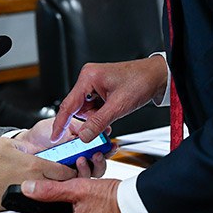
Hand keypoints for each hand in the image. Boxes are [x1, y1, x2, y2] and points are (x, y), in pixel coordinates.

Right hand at [0, 137, 75, 211]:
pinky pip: (40, 203)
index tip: (72, 167)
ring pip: (53, 195)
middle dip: (68, 181)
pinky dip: (45, 200)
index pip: (65, 170)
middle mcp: (36, 181)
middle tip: (68, 177)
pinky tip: (42, 195)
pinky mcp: (22, 204)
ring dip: (57, 191)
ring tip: (56, 186)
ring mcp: (30, 195)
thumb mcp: (6, 144)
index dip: (72, 168)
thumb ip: (25, 144)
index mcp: (35, 165)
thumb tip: (36, 146)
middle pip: (63, 185)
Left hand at [15, 118, 112, 178]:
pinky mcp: (62, 180)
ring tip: (83, 159)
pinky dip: (78, 175)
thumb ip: (80, 127)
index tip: (110, 144)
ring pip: (89, 176)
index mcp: (82, 146)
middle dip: (102, 160)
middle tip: (98, 154)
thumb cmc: (42, 133)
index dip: (107, 148)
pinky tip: (75, 166)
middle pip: (98, 166)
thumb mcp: (64, 124)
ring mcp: (71, 172)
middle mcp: (79, 160)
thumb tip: (97, 128)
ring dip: (91, 167)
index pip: (100, 150)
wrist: (25, 143)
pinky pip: (74, 183)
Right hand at [52, 56, 167, 142]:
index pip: (68, 104)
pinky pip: (96, 107)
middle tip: (107, 120)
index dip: (61, 122)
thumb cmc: (140, 81)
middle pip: (79, 108)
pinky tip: (115, 109)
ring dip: (99, 117)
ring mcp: (95, 83)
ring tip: (115, 111)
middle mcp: (89, 78)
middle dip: (91, 119)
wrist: (158, 76)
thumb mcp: (118, 106)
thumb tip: (84, 136)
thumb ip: (98, 122)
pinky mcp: (102, 88)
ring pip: (88, 110)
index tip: (54, 135)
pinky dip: (103, 113)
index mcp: (88, 77)